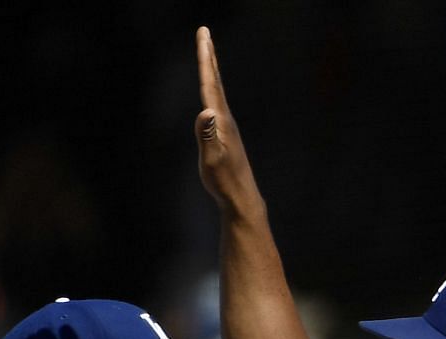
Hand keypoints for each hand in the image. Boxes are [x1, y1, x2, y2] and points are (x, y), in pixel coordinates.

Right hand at [195, 27, 263, 218]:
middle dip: (208, 56)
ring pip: (216, 91)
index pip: (209, 82)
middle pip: (214, 81)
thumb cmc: (225, 181)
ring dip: (210, 70)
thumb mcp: (211, 158)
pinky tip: (211, 91)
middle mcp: (225, 118)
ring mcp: (227, 126)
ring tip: (206, 53)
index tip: (203, 34)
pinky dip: (211, 90)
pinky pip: (216, 104)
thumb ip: (206, 134)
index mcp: (220, 119)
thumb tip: (206, 110)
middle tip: (204, 32)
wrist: (242, 199)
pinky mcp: (226, 135)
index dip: (205, 58)